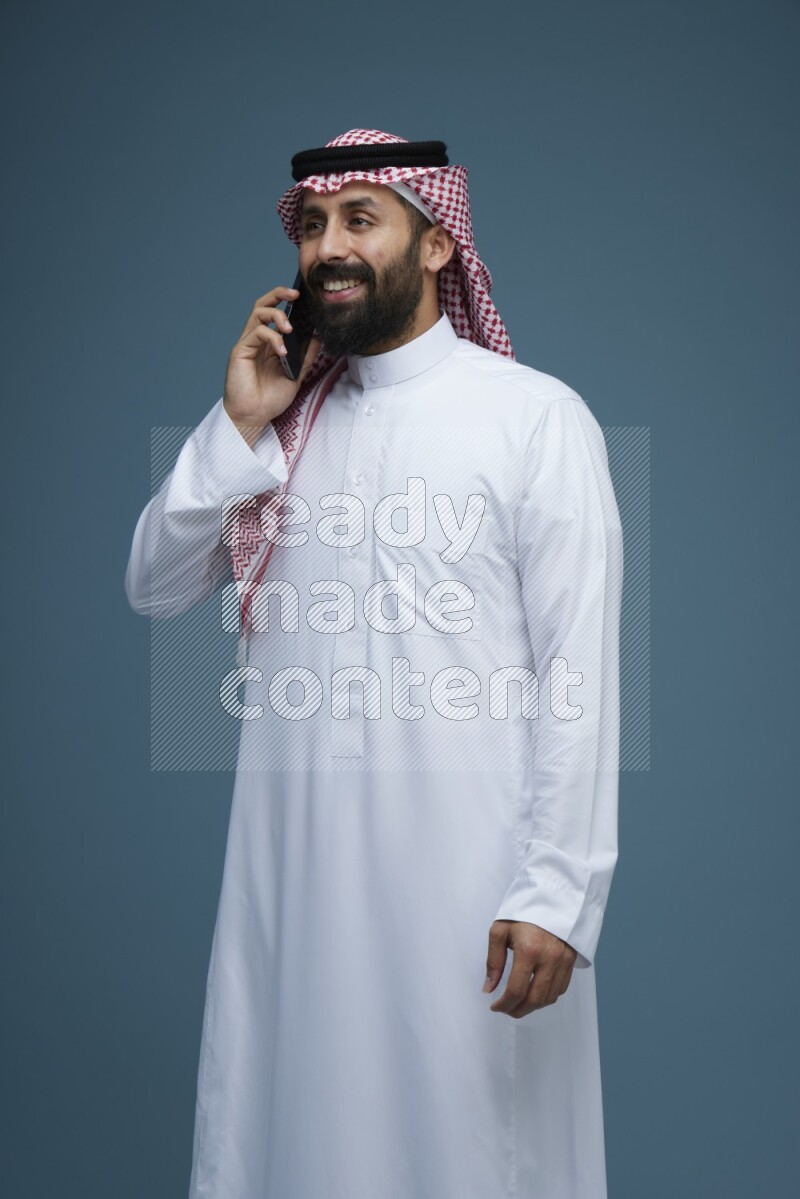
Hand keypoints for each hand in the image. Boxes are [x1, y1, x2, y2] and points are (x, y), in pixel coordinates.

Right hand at [223, 285, 320, 446]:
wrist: (254, 417)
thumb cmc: (269, 400)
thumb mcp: (295, 376)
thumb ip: (305, 357)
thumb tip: (317, 338)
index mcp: (268, 343)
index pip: (275, 312)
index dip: (286, 301)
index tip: (303, 298)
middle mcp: (257, 339)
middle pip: (263, 305)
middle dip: (279, 294)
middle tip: (295, 293)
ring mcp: (248, 344)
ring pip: (258, 313)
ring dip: (277, 315)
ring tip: (290, 329)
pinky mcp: (240, 351)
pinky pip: (256, 333)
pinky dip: (272, 337)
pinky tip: (282, 351)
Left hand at [483, 920, 576, 1018]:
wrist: (550, 897)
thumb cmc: (522, 911)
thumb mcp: (500, 930)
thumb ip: (493, 961)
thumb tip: (488, 988)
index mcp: (529, 950)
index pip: (516, 990)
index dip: (504, 1004)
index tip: (495, 1006)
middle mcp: (549, 958)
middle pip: (534, 1000)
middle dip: (517, 1010)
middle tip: (506, 1010)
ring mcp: (563, 961)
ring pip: (549, 998)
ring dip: (532, 1007)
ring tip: (519, 1004)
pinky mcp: (571, 961)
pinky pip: (561, 989)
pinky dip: (547, 997)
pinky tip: (535, 993)